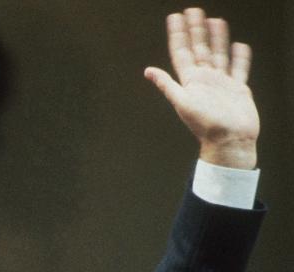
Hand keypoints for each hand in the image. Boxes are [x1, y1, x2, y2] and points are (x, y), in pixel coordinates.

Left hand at [144, 7, 258, 168]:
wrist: (229, 141)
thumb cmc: (206, 126)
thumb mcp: (182, 102)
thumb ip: (167, 85)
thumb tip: (148, 71)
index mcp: (190, 81)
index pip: (182, 52)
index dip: (178, 35)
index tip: (175, 18)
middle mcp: (205, 80)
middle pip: (200, 48)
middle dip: (196, 30)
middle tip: (193, 11)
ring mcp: (221, 83)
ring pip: (218, 54)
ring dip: (216, 38)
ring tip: (215, 21)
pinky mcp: (238, 89)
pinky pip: (239, 68)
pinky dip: (240, 57)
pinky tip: (238, 45)